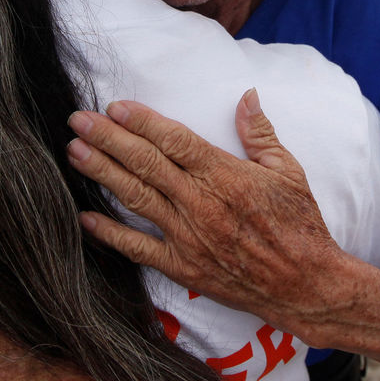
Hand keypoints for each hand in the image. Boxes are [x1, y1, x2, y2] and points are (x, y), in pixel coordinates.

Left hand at [65, 90, 344, 334]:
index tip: (115, 106)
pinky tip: (84, 218)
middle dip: (108, 139)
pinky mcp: (183, 267)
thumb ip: (260, 133)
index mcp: (225, 176)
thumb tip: (247, 95)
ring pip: (136, 199)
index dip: (142, 121)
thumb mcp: (289, 171)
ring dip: (102, 174)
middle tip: (78, 120)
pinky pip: (139, 249)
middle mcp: (201, 204)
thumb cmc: (300, 225)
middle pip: (145, 164)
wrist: (305, 285)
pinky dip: (110, 233)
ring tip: (74, 153)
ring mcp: (189, 237)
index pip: (174, 140)